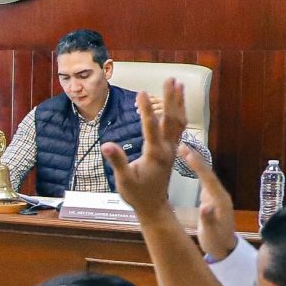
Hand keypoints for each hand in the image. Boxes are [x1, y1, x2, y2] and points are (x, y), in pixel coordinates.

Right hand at [101, 75, 185, 220]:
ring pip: (178, 121)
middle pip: (171, 119)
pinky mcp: (172, 149)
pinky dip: (179, 112)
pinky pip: (178, 127)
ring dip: (178, 102)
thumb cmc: (137, 194)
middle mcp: (167, 148)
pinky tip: (177, 103)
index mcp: (155, 154)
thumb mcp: (124, 180)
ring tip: (178, 84)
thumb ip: (118, 161)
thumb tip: (106, 145)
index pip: (151, 127)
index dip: (146, 109)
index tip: (141, 93)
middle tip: (170, 79)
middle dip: (171, 98)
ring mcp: (172, 148)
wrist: (154, 205)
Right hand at [188, 152, 237, 260]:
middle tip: (181, 145)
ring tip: (182, 149)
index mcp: (220, 200)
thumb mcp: (211, 233)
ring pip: (205, 174)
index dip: (197, 165)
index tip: (186, 152)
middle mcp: (219, 195)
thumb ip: (208, 219)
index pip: (208, 178)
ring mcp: (216, 196)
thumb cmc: (217, 242)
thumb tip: (204, 206)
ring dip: (195, 161)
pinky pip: (203, 180)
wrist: (225, 249)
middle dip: (195, 158)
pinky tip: (188, 164)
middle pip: (207, 172)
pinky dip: (195, 170)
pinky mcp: (212, 198)